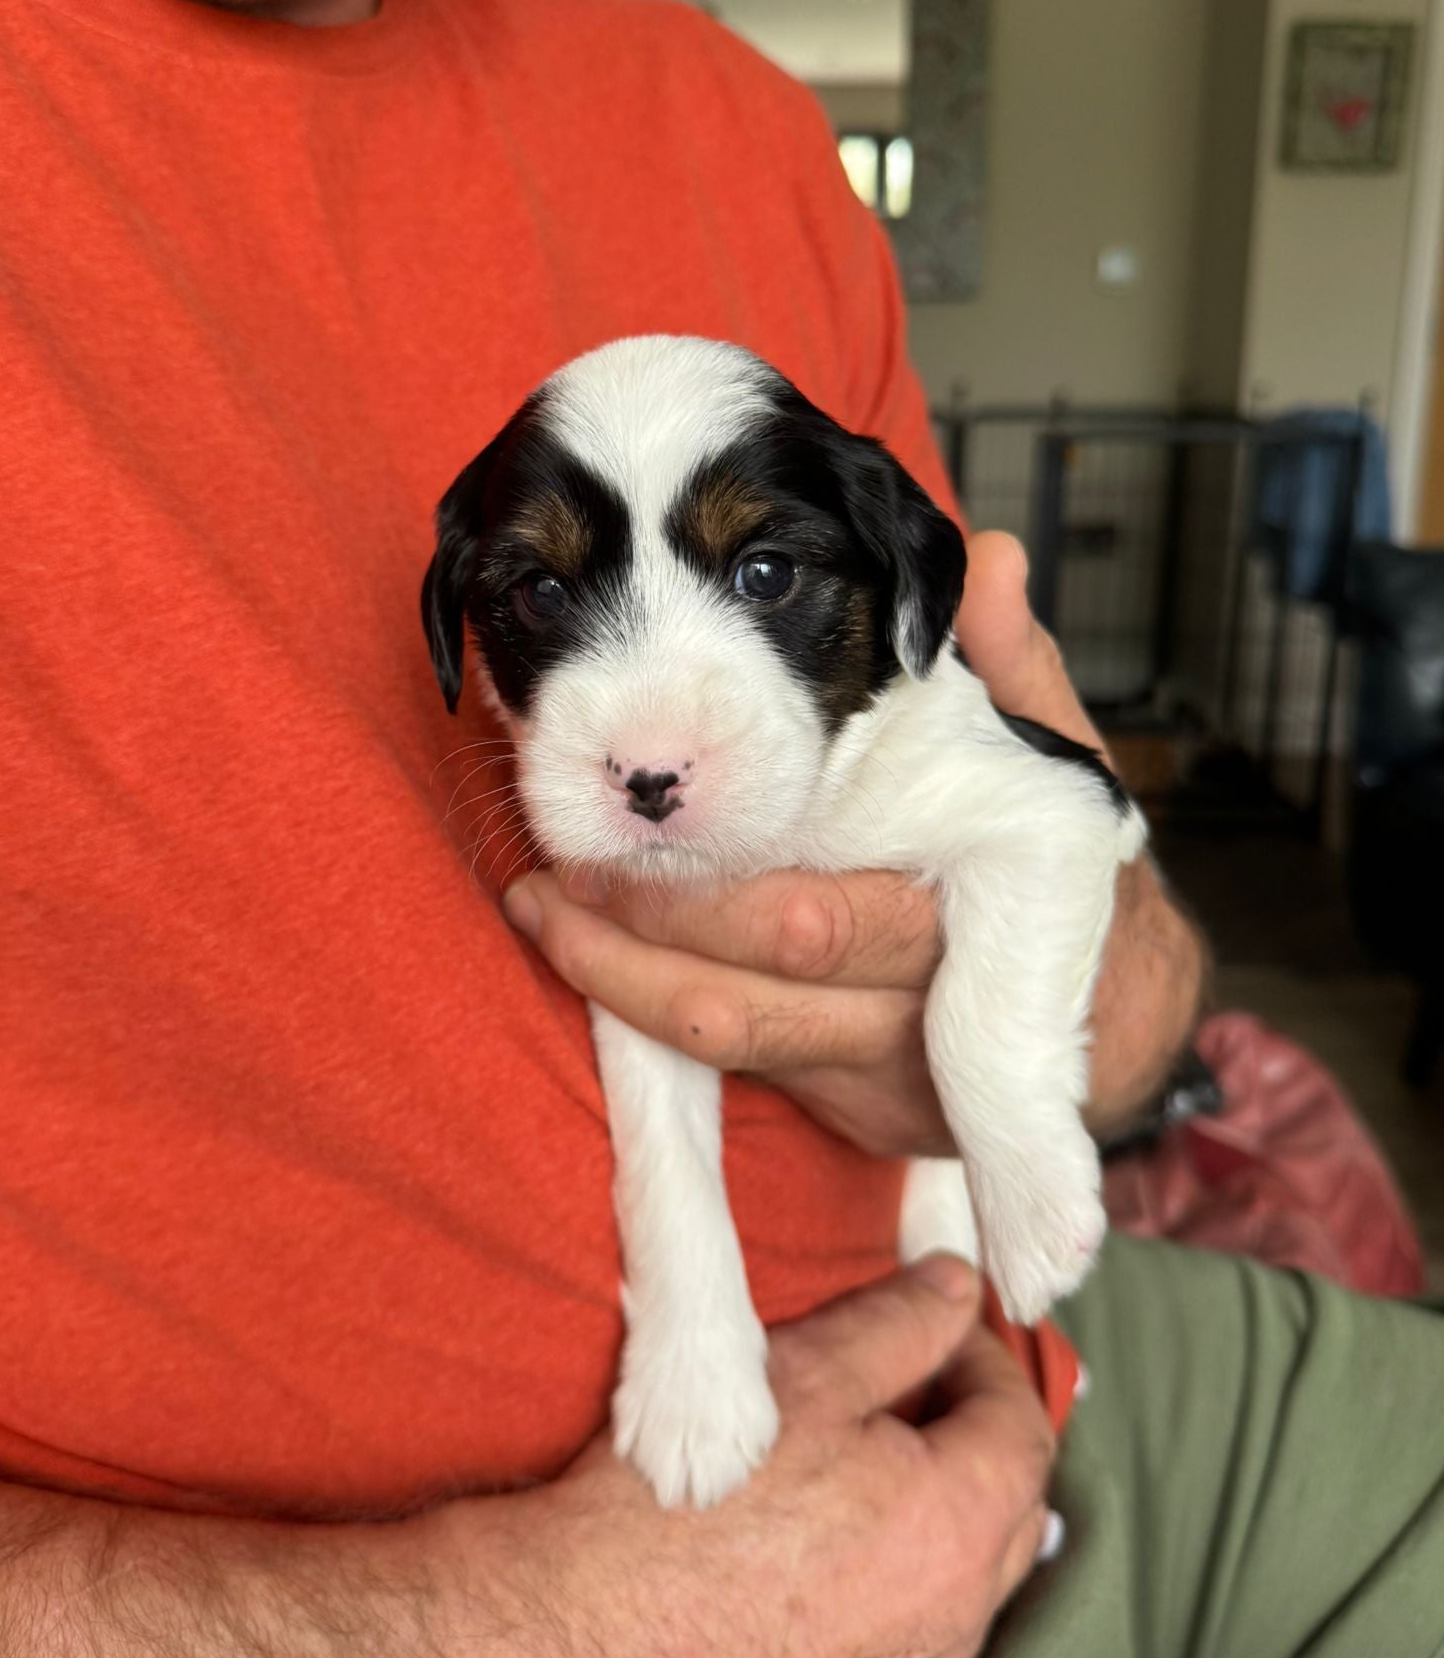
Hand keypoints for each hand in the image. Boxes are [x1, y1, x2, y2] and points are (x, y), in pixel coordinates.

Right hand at [423, 1257, 1054, 1657]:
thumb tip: (954, 1288)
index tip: (939, 1324)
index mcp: (957, 1530)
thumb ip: (896, 1324)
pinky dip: (888, 1602)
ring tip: (853, 1468)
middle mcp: (950, 1631)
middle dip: (970, 1438)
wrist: (563, 1655)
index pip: (1022, 1426)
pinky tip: (814, 1565)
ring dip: (933, 1523)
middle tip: (906, 1383)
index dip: (986, 1358)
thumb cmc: (677, 1508)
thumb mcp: (797, 1375)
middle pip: (1007, 1513)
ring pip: (958, 1593)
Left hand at [503, 532, 1206, 1150]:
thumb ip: (1016, 668)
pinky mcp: (839, 1099)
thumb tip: (992, 558)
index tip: (615, 866)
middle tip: (568, 852)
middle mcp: (915, 1003)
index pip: (829, 922)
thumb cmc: (1066, 876)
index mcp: (971, 911)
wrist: (1116, 1026)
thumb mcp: (1058, 765)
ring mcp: (873, 1064)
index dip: (721, 904)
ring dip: (618, 971)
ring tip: (541, 900)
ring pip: (725, 1032)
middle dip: (651, 917)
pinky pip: (723, 1067)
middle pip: (756, 976)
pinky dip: (640, 1010)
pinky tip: (579, 952)